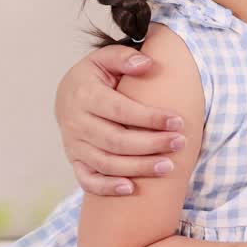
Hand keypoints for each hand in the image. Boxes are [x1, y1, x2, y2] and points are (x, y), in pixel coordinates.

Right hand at [55, 45, 185, 195]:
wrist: (67, 95)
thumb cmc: (95, 76)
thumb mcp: (105, 58)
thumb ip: (125, 58)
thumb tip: (146, 64)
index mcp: (85, 95)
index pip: (120, 110)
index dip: (150, 118)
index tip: (178, 121)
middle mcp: (76, 122)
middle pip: (116, 141)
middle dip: (151, 145)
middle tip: (179, 143)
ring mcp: (73, 145)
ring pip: (106, 163)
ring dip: (138, 168)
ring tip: (168, 166)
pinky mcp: (75, 161)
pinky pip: (87, 180)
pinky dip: (107, 188)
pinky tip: (131, 189)